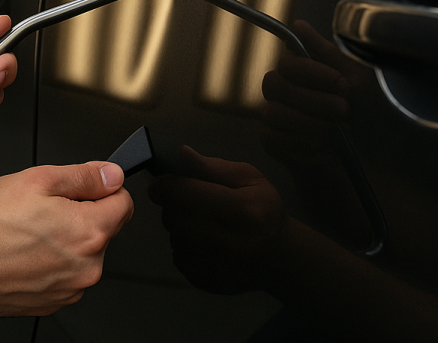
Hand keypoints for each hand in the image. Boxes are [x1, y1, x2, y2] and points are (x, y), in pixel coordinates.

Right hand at [0, 162, 133, 316]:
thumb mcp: (38, 179)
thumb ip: (84, 175)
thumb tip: (112, 173)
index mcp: (90, 231)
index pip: (124, 202)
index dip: (104, 187)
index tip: (85, 186)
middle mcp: (88, 266)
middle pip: (104, 227)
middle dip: (81, 212)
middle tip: (44, 206)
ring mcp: (72, 288)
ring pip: (83, 250)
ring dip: (66, 237)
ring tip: (30, 229)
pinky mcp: (54, 301)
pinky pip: (66, 272)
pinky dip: (52, 259)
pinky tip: (25, 250)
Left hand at [148, 147, 287, 294]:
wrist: (278, 256)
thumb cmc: (262, 208)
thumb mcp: (247, 178)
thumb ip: (211, 166)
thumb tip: (181, 154)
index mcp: (246, 211)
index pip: (192, 195)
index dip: (168, 187)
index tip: (159, 183)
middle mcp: (234, 243)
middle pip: (179, 220)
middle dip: (171, 206)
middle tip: (179, 199)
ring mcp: (221, 268)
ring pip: (177, 240)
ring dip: (177, 226)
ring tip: (194, 218)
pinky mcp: (210, 283)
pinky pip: (179, 259)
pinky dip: (182, 245)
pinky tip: (199, 240)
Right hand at [259, 20, 376, 168]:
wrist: (364, 163)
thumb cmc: (362, 118)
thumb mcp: (354, 79)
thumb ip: (326, 52)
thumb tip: (298, 24)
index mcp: (299, 74)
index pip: (288, 62)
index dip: (312, 71)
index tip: (341, 84)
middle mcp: (281, 93)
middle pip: (275, 84)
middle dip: (313, 98)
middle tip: (344, 110)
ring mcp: (273, 118)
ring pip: (274, 112)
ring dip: (310, 122)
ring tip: (336, 132)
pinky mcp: (271, 142)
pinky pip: (273, 137)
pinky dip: (301, 143)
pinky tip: (322, 147)